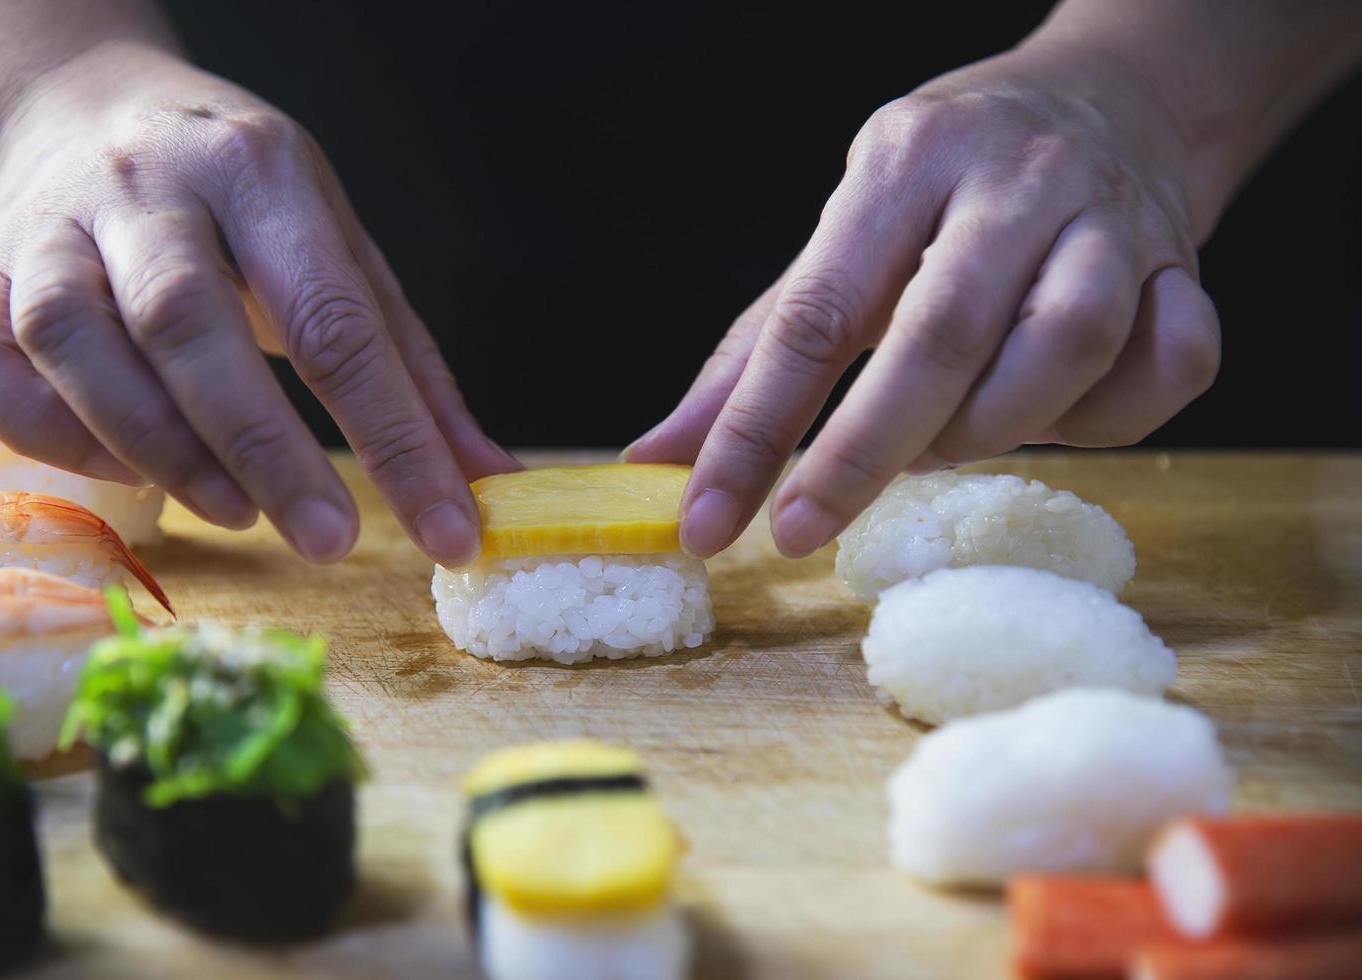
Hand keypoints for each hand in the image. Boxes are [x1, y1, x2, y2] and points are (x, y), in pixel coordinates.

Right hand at [0, 44, 514, 564]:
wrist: (91, 108)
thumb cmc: (240, 201)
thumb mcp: (341, 249)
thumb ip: (409, 368)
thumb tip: (488, 482)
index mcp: (260, 172)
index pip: (334, 315)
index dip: (395, 436)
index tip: (446, 530)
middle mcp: (147, 187)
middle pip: (187, 322)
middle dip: (263, 446)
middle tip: (329, 540)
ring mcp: (49, 226)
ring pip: (71, 341)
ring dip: (154, 446)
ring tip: (232, 511)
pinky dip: (45, 434)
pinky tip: (121, 470)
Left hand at [626, 46, 1222, 558]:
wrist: (1112, 97)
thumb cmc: (950, 188)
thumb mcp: (845, 236)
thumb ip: (756, 351)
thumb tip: (656, 459)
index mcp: (903, 164)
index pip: (814, 312)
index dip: (754, 430)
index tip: (708, 519)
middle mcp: (1012, 180)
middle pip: (942, 335)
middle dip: (863, 452)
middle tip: (803, 528)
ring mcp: (1112, 218)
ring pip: (1067, 346)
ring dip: (994, 426)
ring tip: (943, 440)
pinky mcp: (1187, 264)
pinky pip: (1172, 364)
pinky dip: (1111, 416)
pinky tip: (1056, 410)